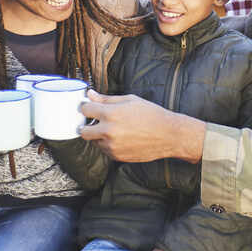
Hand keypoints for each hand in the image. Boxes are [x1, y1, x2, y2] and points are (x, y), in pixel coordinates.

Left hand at [79, 90, 205, 162]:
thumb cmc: (151, 115)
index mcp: (111, 114)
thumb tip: (91, 94)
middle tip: (95, 121)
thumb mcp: (130, 100)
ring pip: (94, 141)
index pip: (85, 109)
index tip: (89, 107)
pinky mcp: (116, 156)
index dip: (86, 107)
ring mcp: (112, 146)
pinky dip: (108, 144)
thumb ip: (107, 99)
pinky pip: (104, 150)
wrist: (168, 135)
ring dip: (99, 136)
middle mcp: (108, 131)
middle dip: (87, 125)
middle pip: (83, 131)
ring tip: (116, 129)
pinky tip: (122, 138)